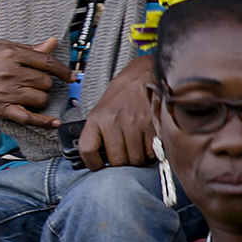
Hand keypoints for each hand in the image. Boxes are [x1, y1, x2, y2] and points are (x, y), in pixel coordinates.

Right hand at [0, 37, 72, 128]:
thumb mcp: (0, 47)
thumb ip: (28, 48)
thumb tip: (51, 43)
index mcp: (11, 54)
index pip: (47, 63)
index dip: (63, 70)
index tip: (70, 76)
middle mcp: (11, 72)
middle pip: (45, 82)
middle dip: (45, 84)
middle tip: (36, 83)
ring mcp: (7, 92)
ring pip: (41, 99)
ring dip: (41, 98)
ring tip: (31, 95)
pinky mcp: (2, 108)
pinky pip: (29, 118)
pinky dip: (44, 122)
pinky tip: (54, 122)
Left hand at [78, 56, 155, 170]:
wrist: (145, 75)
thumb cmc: (123, 93)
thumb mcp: (102, 108)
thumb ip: (99, 130)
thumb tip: (97, 156)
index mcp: (98, 117)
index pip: (87, 148)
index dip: (91, 163)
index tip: (97, 166)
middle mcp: (115, 122)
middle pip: (116, 160)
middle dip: (120, 162)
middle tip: (124, 155)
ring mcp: (135, 125)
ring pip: (135, 160)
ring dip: (137, 158)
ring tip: (137, 147)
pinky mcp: (154, 127)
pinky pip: (152, 153)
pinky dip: (151, 153)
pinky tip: (148, 143)